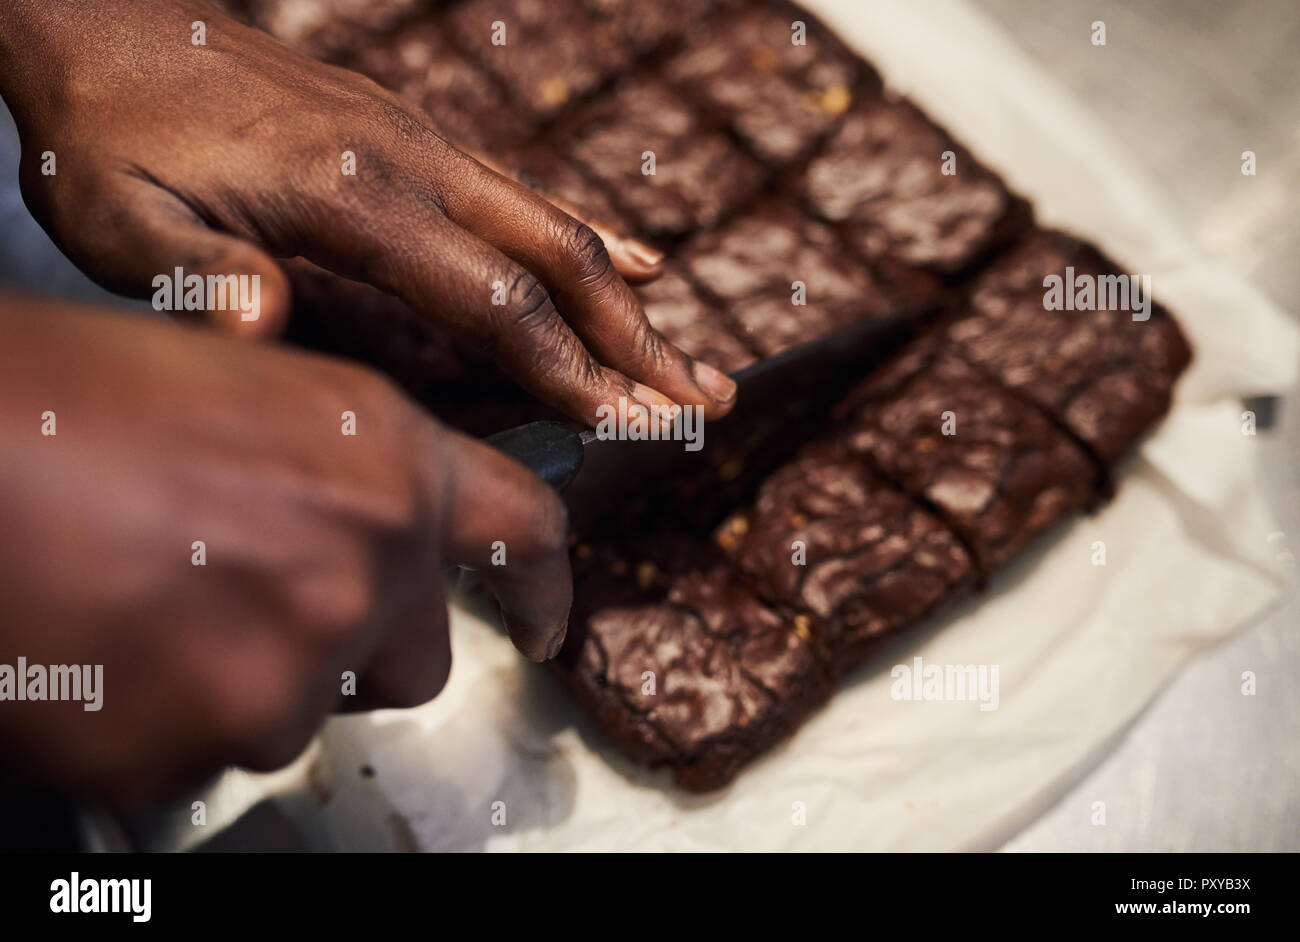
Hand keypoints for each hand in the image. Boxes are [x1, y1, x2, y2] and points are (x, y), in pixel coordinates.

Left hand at [0, 0, 736, 424]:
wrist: (106, 23)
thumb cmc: (106, 134)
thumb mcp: (113, 216)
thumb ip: (188, 275)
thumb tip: (267, 330)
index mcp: (353, 194)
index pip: (493, 297)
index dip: (568, 368)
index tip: (632, 424)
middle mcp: (414, 163)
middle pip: (557, 260)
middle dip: (635, 343)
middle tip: (702, 406)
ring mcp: (426, 144)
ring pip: (558, 225)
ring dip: (632, 300)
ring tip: (691, 362)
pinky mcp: (419, 139)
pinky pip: (526, 191)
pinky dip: (593, 235)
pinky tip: (637, 259)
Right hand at [0, 294, 571, 803]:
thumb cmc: (64, 399)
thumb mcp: (242, 387)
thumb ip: (338, 461)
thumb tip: (363, 514)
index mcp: (383, 463)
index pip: (523, 533)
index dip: (544, 584)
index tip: (547, 622)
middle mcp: (362, 571)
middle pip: (416, 655)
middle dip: (360, 642)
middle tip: (265, 599)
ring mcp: (283, 672)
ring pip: (306, 711)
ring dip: (250, 678)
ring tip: (151, 604)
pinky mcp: (192, 753)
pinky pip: (209, 758)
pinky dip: (168, 723)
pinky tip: (110, 652)